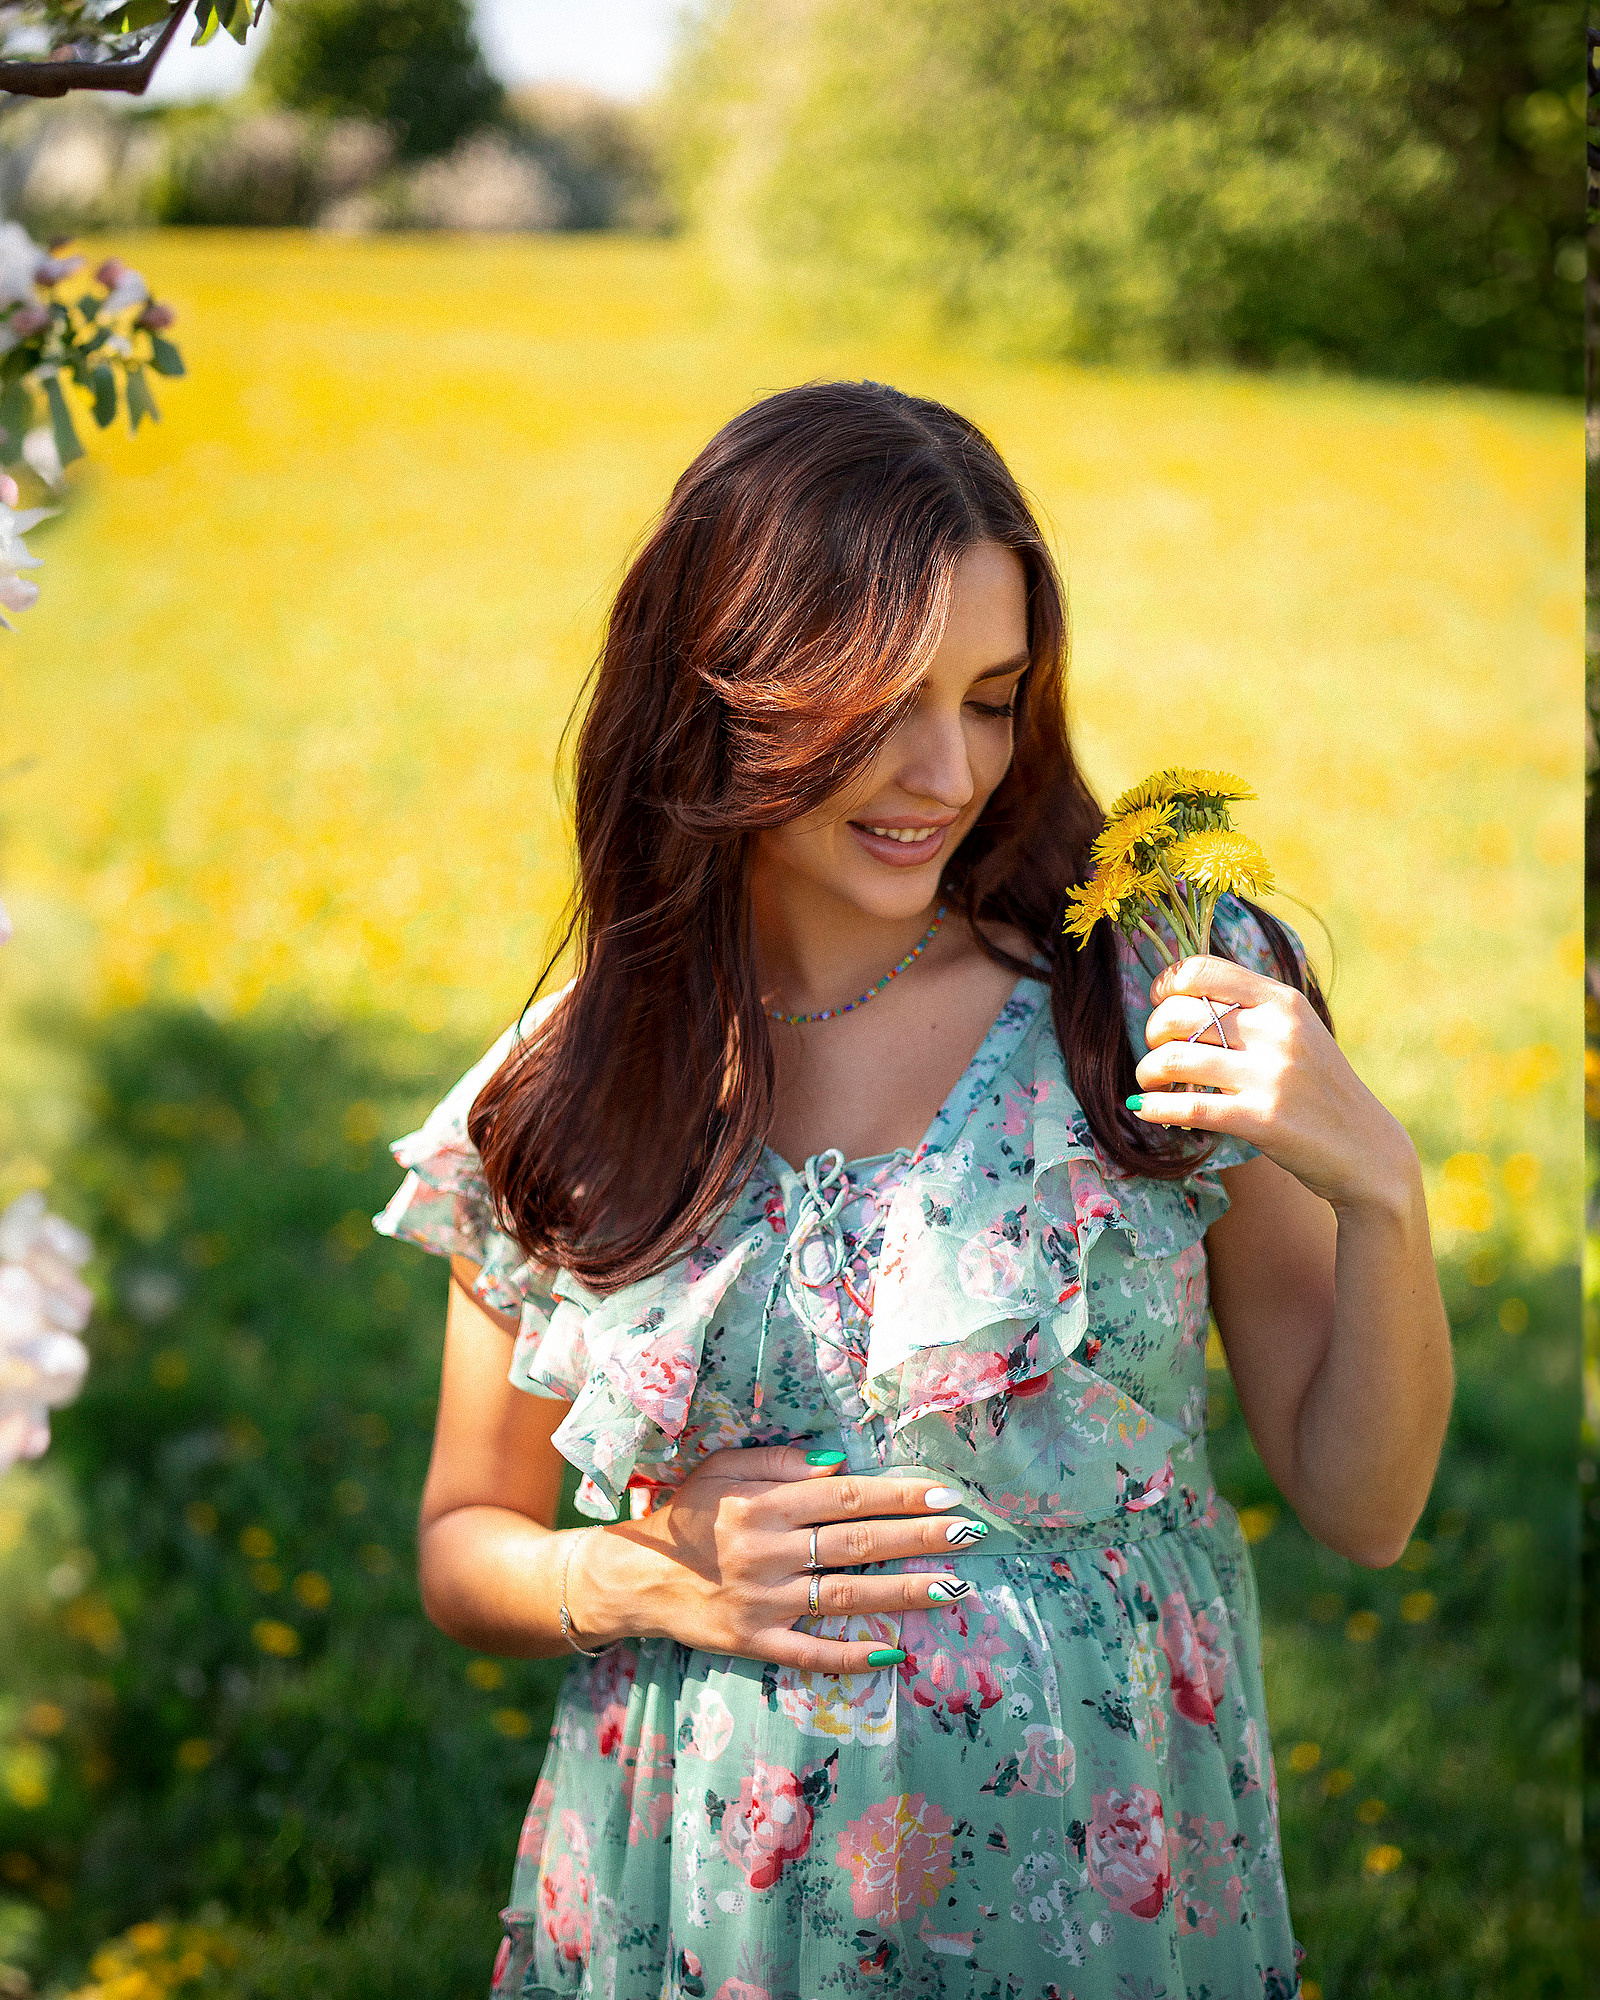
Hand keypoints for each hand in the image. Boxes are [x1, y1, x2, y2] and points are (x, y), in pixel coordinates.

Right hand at [573, 1445, 987, 1674]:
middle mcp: (767, 1551)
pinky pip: (811, 1652)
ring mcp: (763, 1602)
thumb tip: (841, 1463)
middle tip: (969, 1535)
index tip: (944, 1496)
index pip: (847, 1496)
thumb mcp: (723, 1469)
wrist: (634, 1577)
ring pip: (846, 1598)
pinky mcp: (754, 1643)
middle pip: (857, 1544)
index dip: (899, 1496)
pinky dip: (853, 1656)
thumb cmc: (687, 1514)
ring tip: (953, 1589)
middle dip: (918, 1540)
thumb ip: (780, 1462)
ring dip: (903, 1594)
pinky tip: (896, 1655)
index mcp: (764, 1503)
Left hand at [1132, 956, 1417, 1212]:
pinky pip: (1189, 1108)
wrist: (1366, 1149)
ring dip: (1148, 1072)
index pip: (1203, 970)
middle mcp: (1278, 1032)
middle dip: (1152, 1033)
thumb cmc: (1318, 1088)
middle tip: (1156, 1052)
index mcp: (1283, 1002)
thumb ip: (1251, 1011)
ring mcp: (1271, 1076)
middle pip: (1179, 1015)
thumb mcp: (1298, 1033)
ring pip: (1176, 1060)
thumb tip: (1178, 994)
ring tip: (1149, 1082)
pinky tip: (1146, 1110)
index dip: (1167, 983)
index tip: (1158, 1000)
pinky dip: (1155, 1108)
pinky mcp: (1262, 1120)